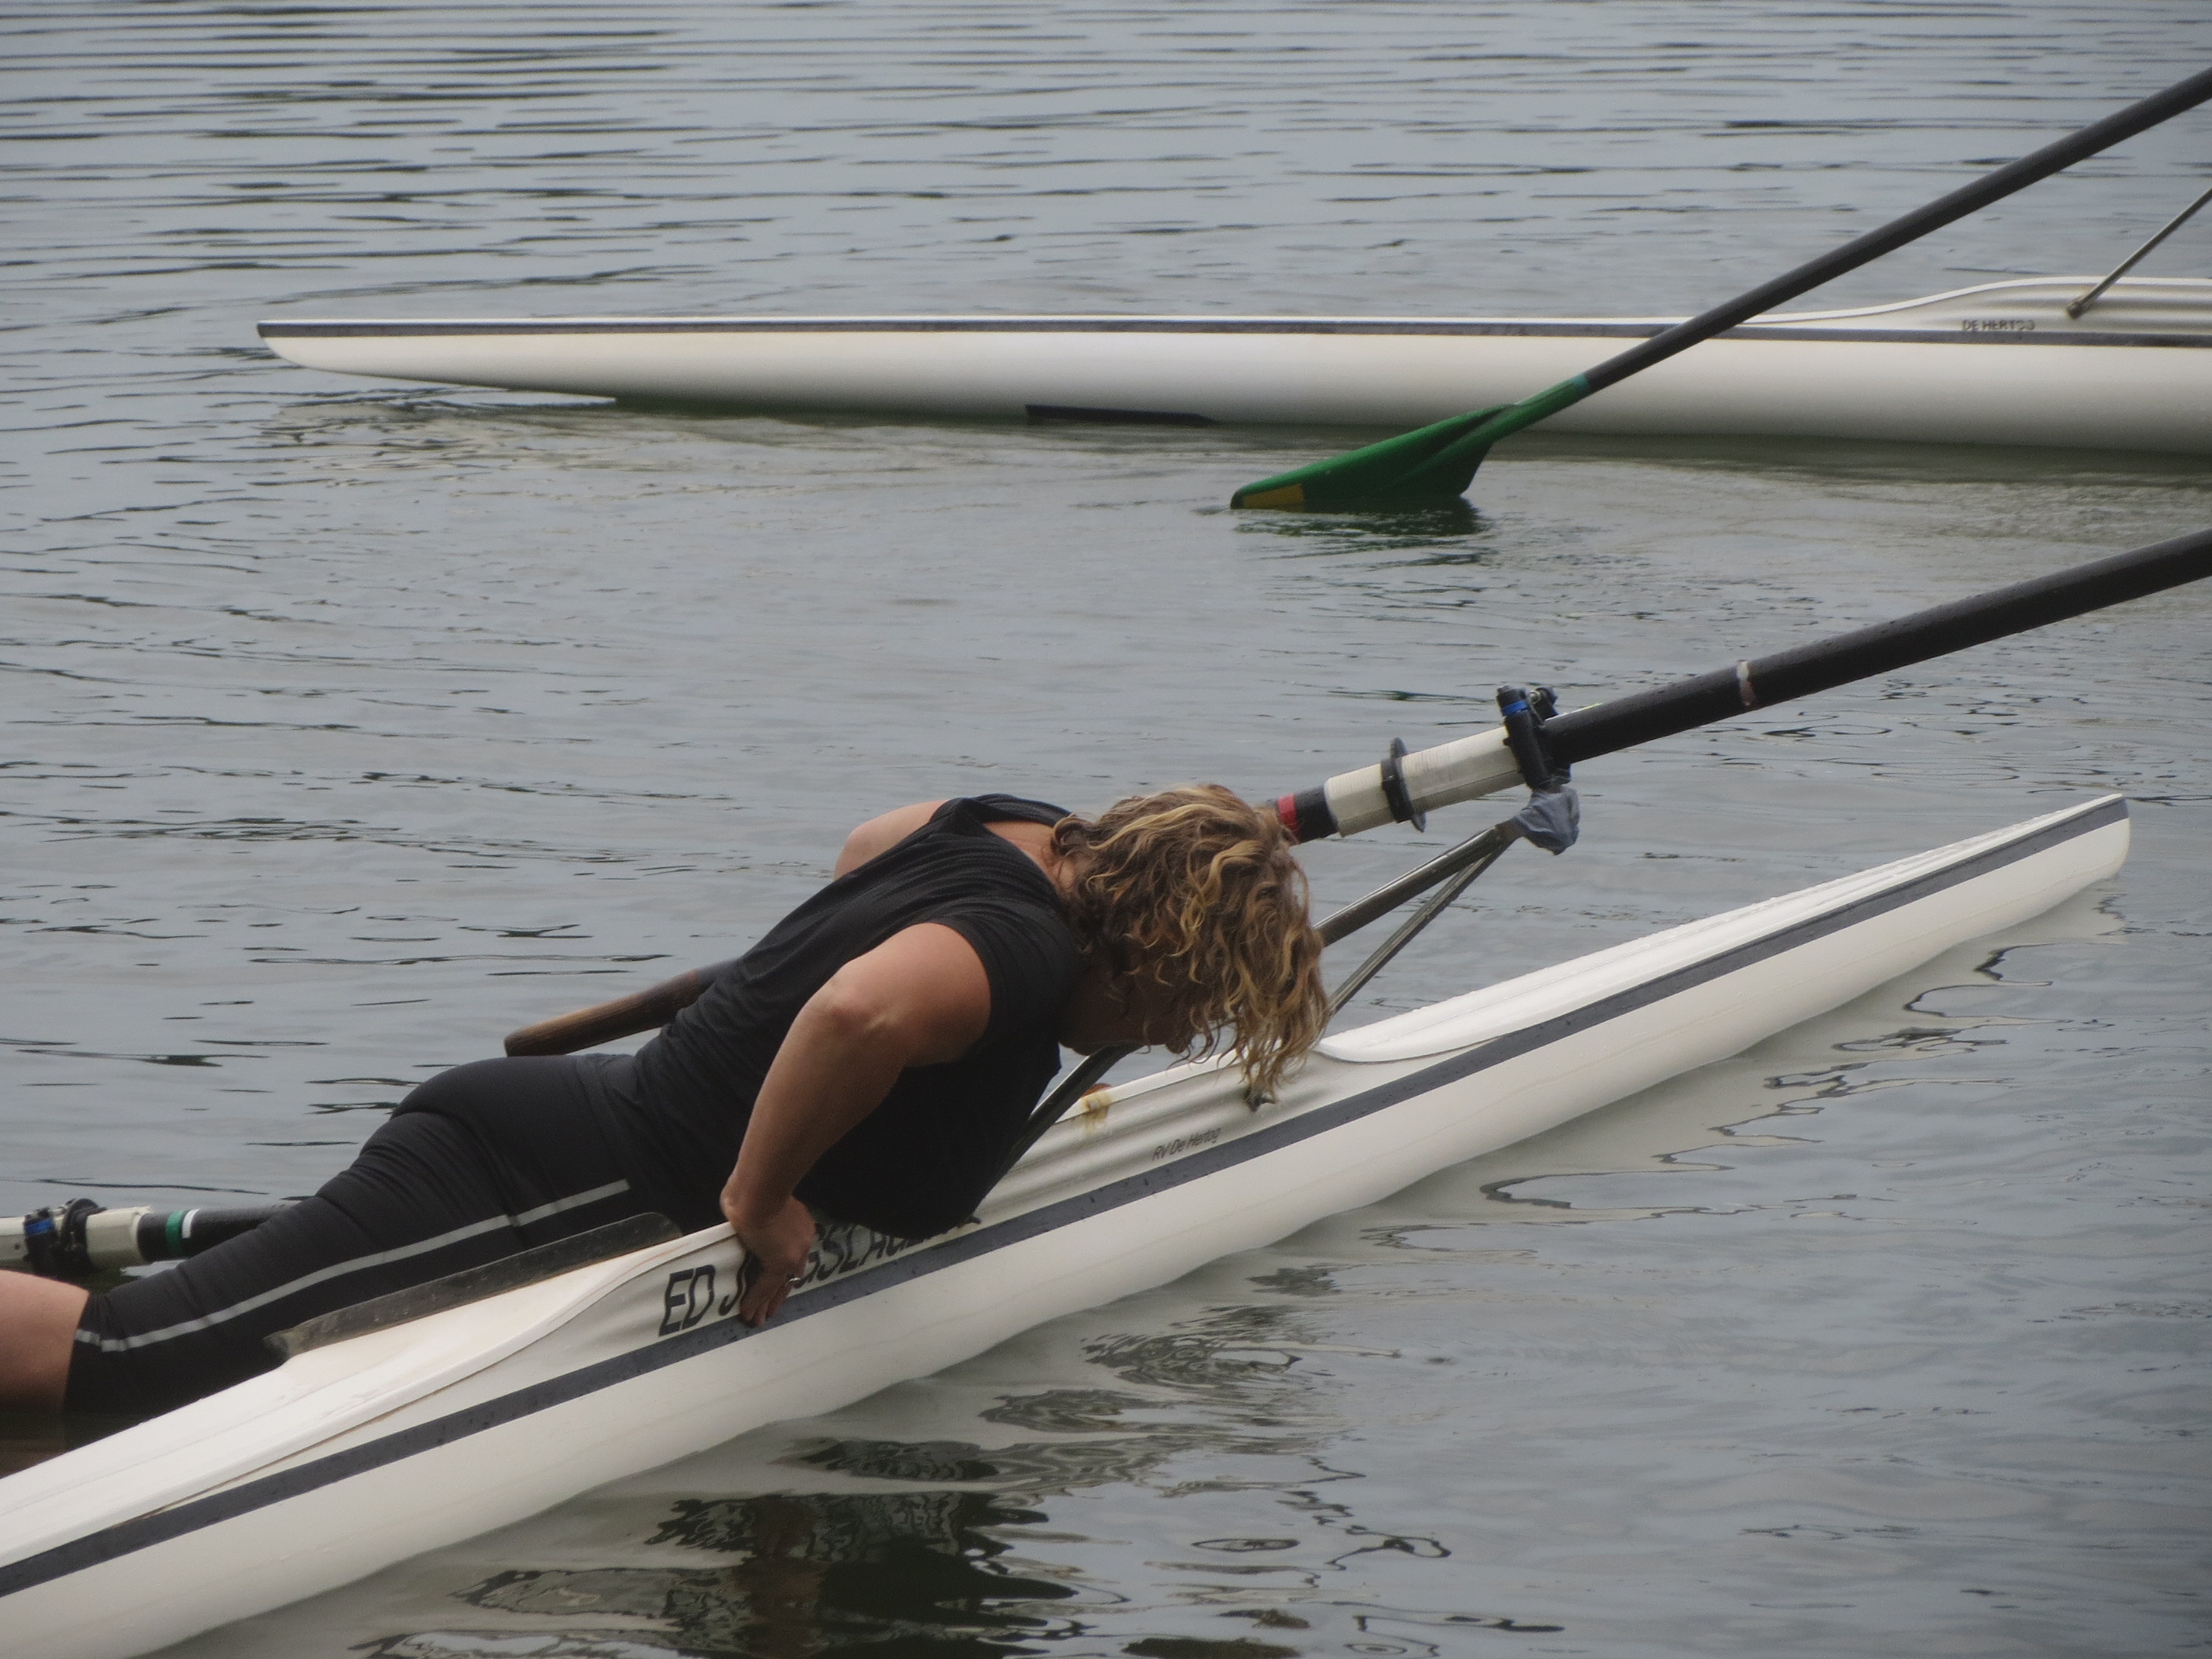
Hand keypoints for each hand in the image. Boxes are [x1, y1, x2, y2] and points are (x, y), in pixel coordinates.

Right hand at [723, 1192, 815, 1326]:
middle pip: (791, 1274)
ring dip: (766, 1303)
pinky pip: (766, 1287)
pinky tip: (748, 1313)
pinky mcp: (779, 1263)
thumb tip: (740, 1209)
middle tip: (769, 1310)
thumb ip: (756, 1212)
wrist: (759, 1190)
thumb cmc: (755, 1187)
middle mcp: (800, 1241)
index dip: (785, 1270)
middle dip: (778, 1293)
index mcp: (799, 1224)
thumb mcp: (759, 1201)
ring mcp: (791, 1253)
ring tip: (757, 1319)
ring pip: (779, 1284)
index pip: (794, 1253)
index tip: (777, 1282)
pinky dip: (756, 1301)